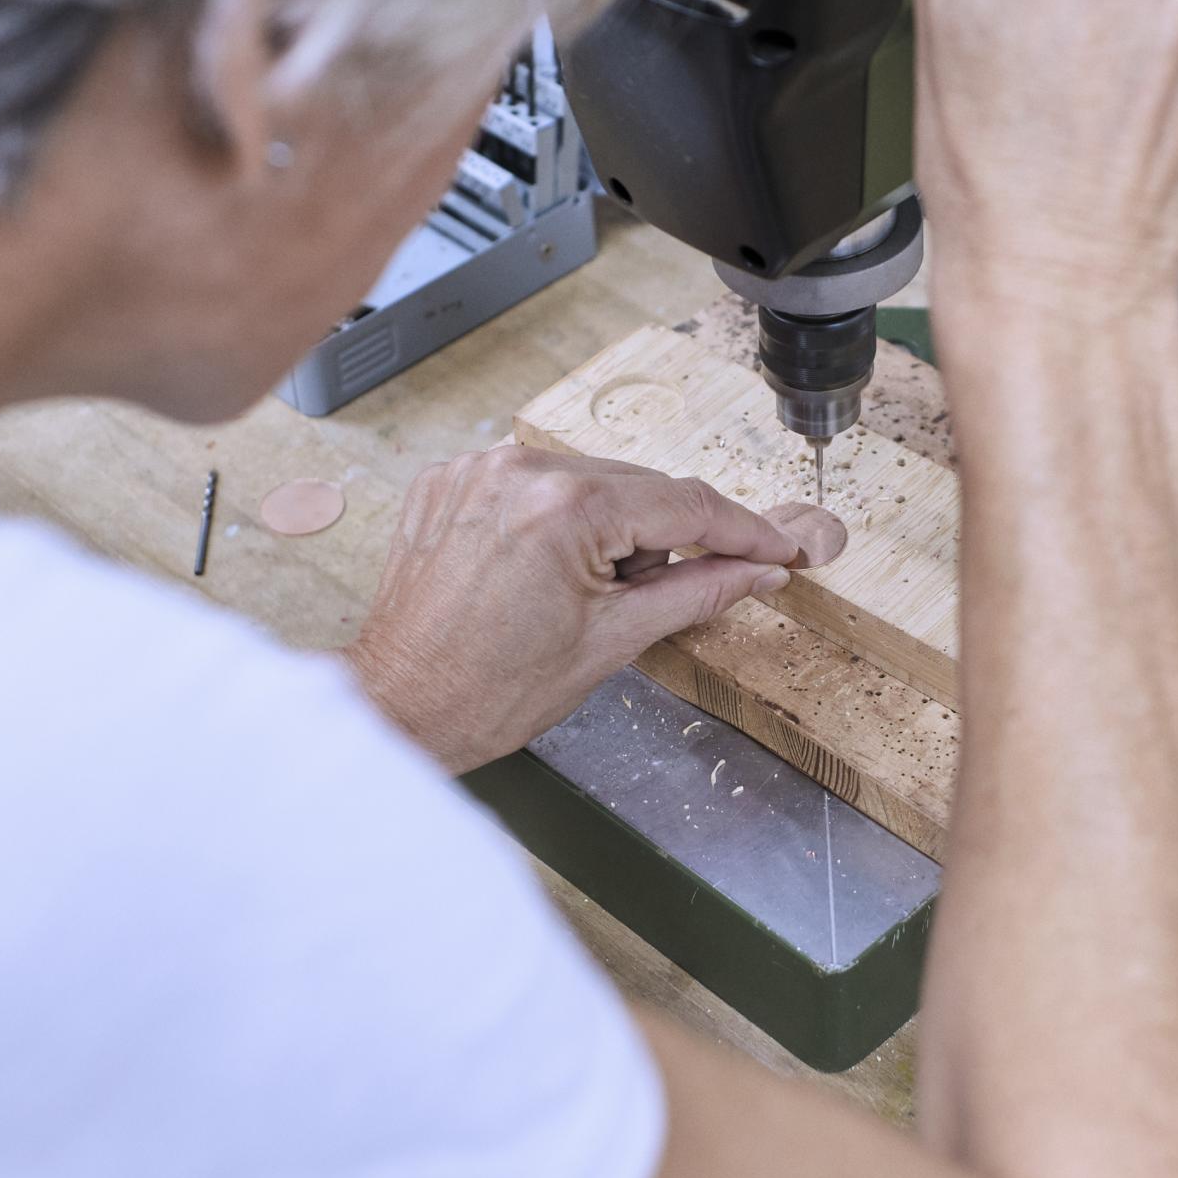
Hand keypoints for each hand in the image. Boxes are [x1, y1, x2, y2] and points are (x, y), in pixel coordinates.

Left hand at [346, 445, 846, 771]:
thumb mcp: (613, 641)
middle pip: (634, 486)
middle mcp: (517, 471)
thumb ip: (695, 591)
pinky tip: (542, 572)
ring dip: (607, 527)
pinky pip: (531, 484)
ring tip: (582, 593)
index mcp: (564, 508)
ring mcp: (476, 470)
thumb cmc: (488, 690)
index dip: (741, 531)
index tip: (777, 549)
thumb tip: (757, 571)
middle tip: (658, 594)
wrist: (399, 707)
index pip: (683, 504)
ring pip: (585, 481)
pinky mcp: (448, 480)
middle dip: (664, 537)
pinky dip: (554, 519)